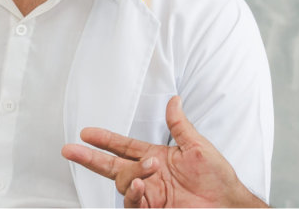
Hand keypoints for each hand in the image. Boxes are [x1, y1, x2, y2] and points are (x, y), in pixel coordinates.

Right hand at [60, 96, 267, 207]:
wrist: (227, 204)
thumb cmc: (217, 178)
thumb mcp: (198, 146)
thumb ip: (180, 125)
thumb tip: (173, 100)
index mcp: (156, 158)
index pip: (123, 147)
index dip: (105, 140)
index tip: (86, 133)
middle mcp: (148, 176)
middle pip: (112, 166)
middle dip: (90, 158)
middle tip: (71, 150)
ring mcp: (149, 195)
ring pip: (123, 184)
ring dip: (132, 176)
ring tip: (149, 171)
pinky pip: (133, 204)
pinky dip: (135, 195)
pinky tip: (143, 187)